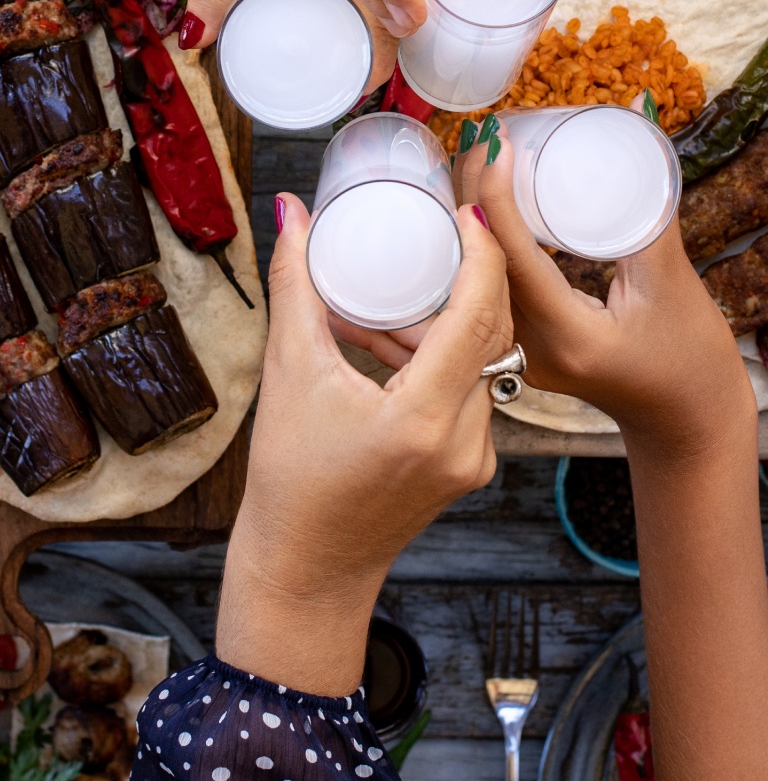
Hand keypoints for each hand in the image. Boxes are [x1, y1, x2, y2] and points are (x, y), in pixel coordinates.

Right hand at [216, 194, 507, 693]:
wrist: (306, 568)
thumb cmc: (291, 480)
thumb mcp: (288, 372)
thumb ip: (294, 285)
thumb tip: (292, 212)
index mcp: (425, 416)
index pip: (478, 313)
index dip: (480, 253)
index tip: (466, 212)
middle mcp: (464, 438)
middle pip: (492, 332)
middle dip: (473, 274)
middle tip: (443, 230)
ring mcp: (473, 457)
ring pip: (483, 362)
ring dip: (453, 318)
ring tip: (402, 288)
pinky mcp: (468, 466)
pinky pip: (471, 391)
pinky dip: (443, 357)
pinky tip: (399, 342)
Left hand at [455, 117, 753, 455]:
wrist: (687, 425)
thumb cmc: (691, 360)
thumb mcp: (673, 282)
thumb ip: (652, 205)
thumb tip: (641, 116)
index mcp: (562, 334)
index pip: (510, 254)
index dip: (496, 194)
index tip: (497, 142)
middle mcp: (526, 347)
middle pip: (480, 259)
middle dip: (471, 193)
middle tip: (481, 136)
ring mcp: (516, 352)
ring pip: (475, 273)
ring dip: (470, 215)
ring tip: (476, 157)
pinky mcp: (517, 348)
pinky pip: (485, 288)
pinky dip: (482, 244)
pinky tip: (480, 205)